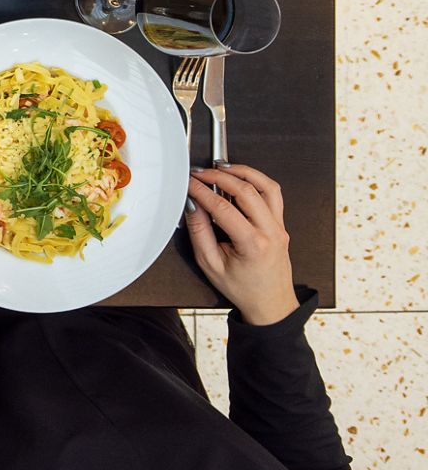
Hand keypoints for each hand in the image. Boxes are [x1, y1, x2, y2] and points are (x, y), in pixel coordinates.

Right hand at [184, 164, 300, 325]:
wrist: (270, 302)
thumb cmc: (243, 289)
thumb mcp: (210, 264)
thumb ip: (199, 232)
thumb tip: (192, 205)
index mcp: (253, 245)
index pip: (223, 207)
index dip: (201, 191)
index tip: (188, 184)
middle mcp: (271, 232)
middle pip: (246, 190)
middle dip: (219, 176)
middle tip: (199, 173)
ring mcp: (280, 226)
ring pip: (266, 186)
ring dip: (243, 172)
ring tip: (221, 167)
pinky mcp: (281, 223)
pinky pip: (273, 194)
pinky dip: (257, 180)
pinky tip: (240, 177)